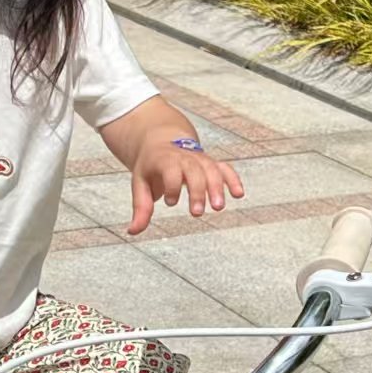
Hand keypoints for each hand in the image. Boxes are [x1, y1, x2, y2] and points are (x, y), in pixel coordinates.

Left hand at [128, 139, 244, 236]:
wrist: (161, 140)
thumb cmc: (150, 166)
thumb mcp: (140, 183)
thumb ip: (141, 207)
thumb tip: (132, 231)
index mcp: (164, 159)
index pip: (171, 170)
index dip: (172, 185)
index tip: (171, 203)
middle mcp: (184, 157)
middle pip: (194, 170)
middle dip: (197, 191)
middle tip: (197, 212)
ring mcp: (199, 159)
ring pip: (211, 169)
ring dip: (216, 187)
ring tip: (218, 207)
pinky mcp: (210, 163)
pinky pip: (224, 168)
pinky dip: (232, 179)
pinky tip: (239, 195)